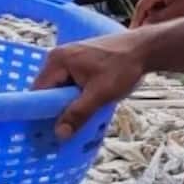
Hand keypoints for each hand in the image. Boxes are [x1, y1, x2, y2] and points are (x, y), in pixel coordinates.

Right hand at [30, 31, 149, 139]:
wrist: (144, 49)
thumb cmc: (122, 68)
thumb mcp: (100, 94)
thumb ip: (78, 113)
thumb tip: (59, 134)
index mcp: (57, 60)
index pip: (39, 91)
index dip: (42, 112)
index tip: (47, 130)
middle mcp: (58, 56)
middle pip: (48, 89)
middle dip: (56, 109)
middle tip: (66, 128)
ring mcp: (69, 57)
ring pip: (60, 87)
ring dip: (68, 103)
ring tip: (78, 119)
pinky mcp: (80, 61)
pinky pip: (70, 82)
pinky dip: (76, 95)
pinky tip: (86, 105)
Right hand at [132, 0, 183, 27]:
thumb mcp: (174, 14)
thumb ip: (156, 20)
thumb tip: (143, 26)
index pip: (141, 6)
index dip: (137, 21)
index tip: (133, 33)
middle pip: (146, 4)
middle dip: (147, 17)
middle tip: (148, 32)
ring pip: (153, 2)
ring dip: (155, 13)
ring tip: (163, 23)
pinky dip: (161, 8)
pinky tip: (169, 15)